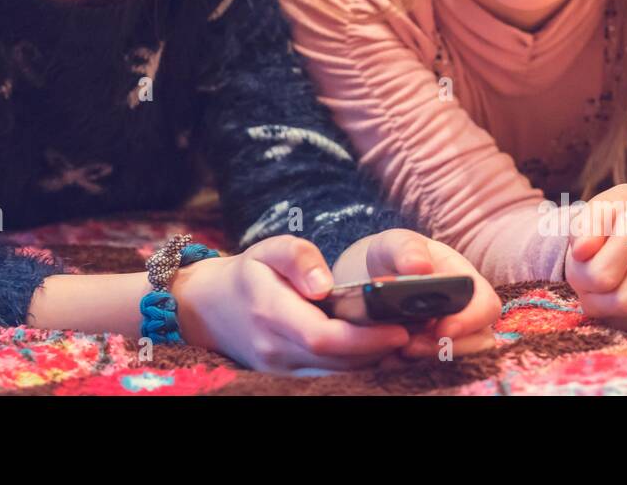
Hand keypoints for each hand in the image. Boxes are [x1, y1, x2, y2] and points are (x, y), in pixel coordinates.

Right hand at [169, 235, 410, 373]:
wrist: (209, 308)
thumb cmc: (248, 273)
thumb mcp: (269, 249)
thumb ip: (298, 257)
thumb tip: (325, 283)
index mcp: (271, 313)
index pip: (324, 337)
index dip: (366, 338)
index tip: (401, 327)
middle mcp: (275, 350)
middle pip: (339, 363)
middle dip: (381, 351)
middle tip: (417, 331)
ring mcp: (280, 369)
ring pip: (338, 376)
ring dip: (373, 361)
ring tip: (404, 339)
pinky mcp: (288, 377)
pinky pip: (330, 378)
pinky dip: (357, 366)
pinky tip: (378, 348)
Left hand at [331, 228, 501, 361]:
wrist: (381, 276)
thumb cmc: (398, 255)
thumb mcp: (396, 243)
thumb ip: (408, 249)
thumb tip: (420, 267)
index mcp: (467, 282)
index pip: (486, 306)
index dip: (471, 321)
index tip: (443, 329)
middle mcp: (467, 313)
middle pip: (477, 342)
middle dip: (445, 348)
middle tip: (409, 347)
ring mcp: (453, 336)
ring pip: (458, 360)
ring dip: (429, 360)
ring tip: (397, 353)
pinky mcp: (433, 353)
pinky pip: (433, 368)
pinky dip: (412, 368)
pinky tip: (388, 359)